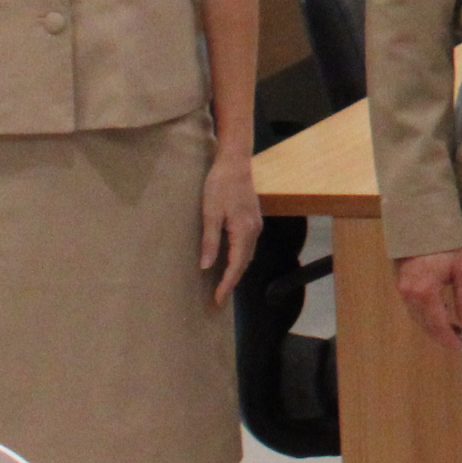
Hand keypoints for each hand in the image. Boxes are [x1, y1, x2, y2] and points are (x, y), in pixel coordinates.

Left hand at [199, 152, 262, 304]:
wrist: (235, 162)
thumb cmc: (220, 185)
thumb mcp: (210, 213)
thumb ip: (210, 241)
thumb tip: (206, 266)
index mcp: (244, 231)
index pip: (236, 265)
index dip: (227, 284)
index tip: (217, 300)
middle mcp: (254, 231)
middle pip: (244, 263)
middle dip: (232, 281)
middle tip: (218, 298)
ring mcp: (255, 224)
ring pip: (247, 255)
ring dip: (236, 270)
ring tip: (223, 284)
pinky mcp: (252, 219)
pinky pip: (247, 246)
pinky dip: (239, 258)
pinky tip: (230, 261)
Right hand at [395, 247, 461, 351]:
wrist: (423, 222)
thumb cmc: (448, 243)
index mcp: (425, 291)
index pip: (438, 325)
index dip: (450, 339)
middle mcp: (409, 294)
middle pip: (425, 325)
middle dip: (442, 336)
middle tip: (460, 341)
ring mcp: (402, 290)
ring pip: (418, 318)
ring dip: (434, 327)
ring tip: (455, 330)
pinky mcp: (401, 285)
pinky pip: (414, 309)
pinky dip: (427, 316)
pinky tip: (442, 315)